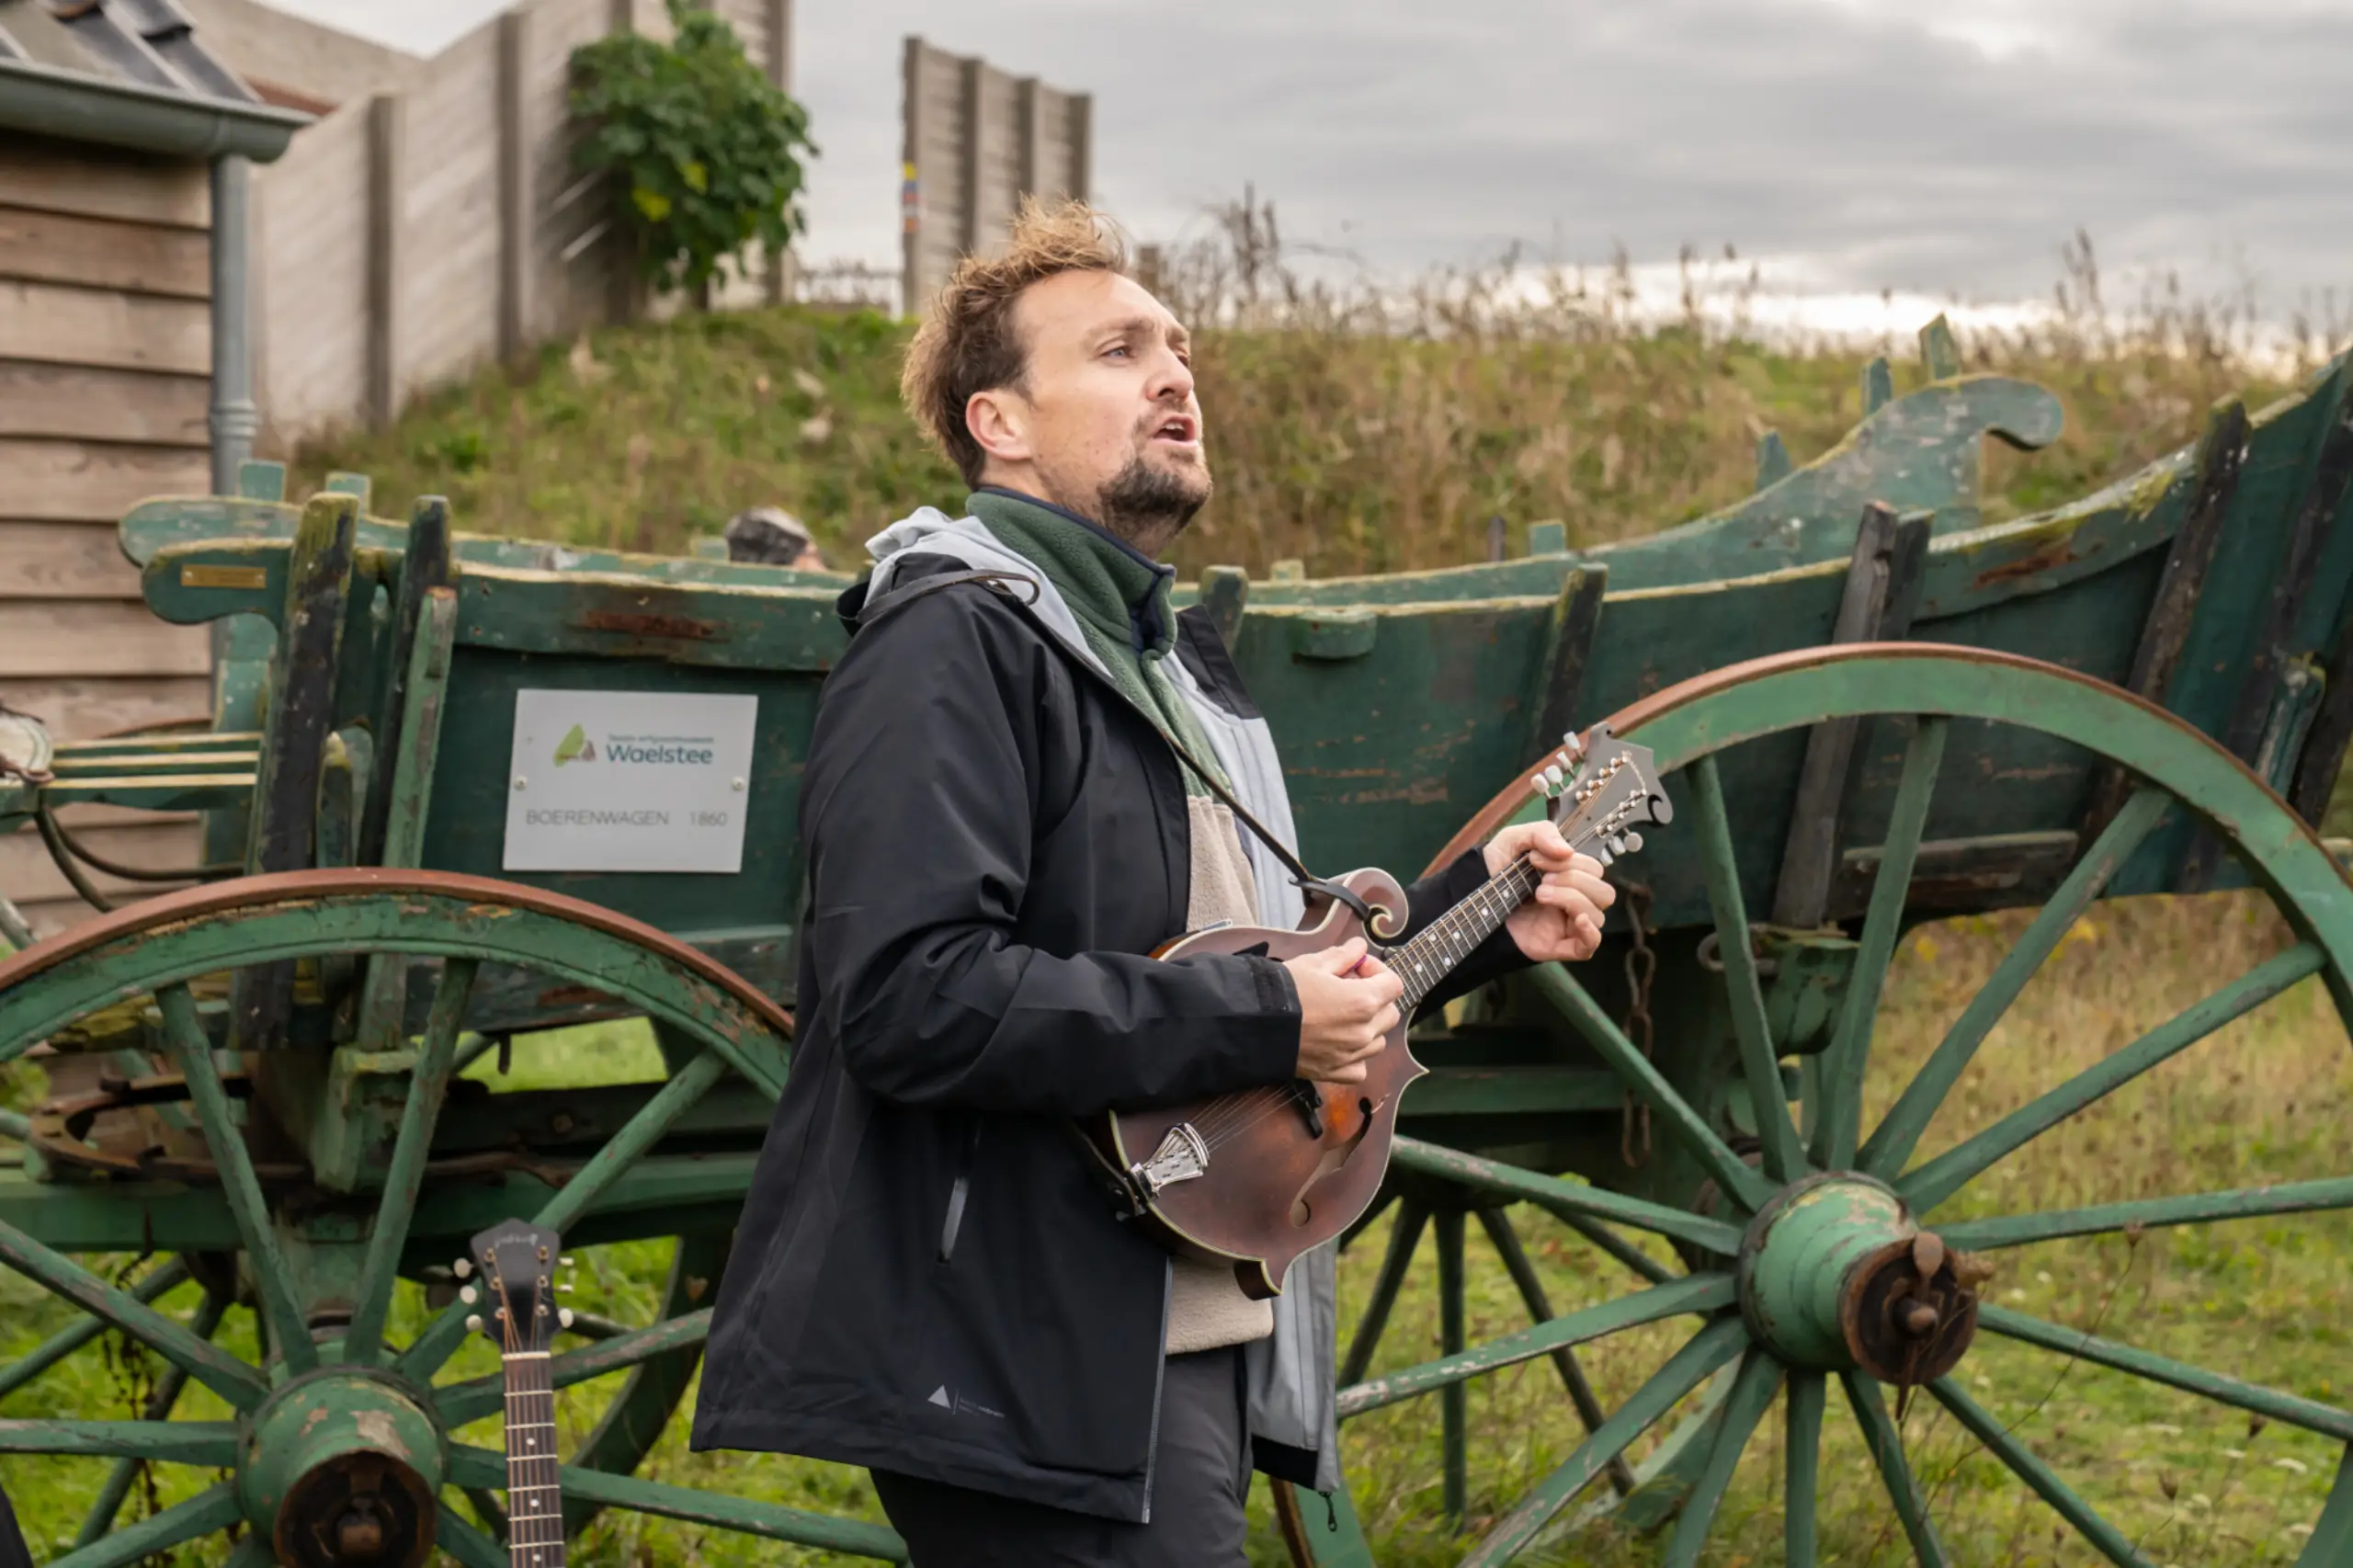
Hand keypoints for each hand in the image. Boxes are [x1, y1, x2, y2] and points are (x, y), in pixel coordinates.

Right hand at [1286, 937, 1403, 1083]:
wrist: (1254, 1025)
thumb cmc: (1283, 992)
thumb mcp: (1313, 963)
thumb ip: (1344, 955)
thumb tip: (1359, 946)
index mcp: (1363, 1001)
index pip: (1394, 984)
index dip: (1378, 971)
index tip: (1357, 968)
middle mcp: (1363, 1031)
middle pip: (1390, 1013)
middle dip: (1375, 998)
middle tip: (1348, 989)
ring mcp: (1351, 1055)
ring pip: (1378, 1041)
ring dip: (1368, 1027)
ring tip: (1342, 1016)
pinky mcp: (1335, 1072)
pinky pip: (1360, 1067)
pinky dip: (1355, 1056)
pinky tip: (1338, 1043)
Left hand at [1485, 820, 1613, 962]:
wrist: (1469, 897)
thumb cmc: (1494, 869)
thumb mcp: (1514, 839)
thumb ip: (1541, 832)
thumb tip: (1567, 851)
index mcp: (1569, 876)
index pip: (1594, 870)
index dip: (1571, 862)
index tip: (1534, 859)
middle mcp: (1573, 900)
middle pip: (1603, 892)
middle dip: (1575, 880)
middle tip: (1542, 880)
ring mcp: (1566, 924)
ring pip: (1598, 916)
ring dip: (1574, 900)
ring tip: (1540, 894)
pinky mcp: (1557, 945)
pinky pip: (1590, 946)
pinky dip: (1591, 934)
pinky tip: (1577, 920)